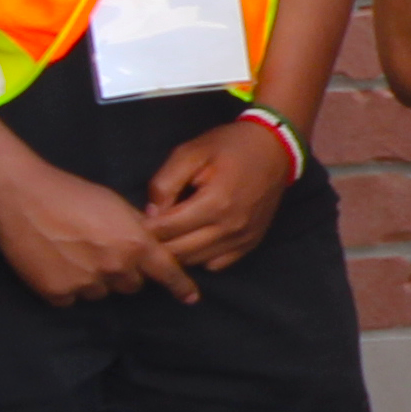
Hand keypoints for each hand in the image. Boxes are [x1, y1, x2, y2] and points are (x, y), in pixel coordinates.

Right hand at [0, 142, 201, 306]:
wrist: (22, 197)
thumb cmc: (70, 193)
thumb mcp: (115, 203)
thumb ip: (136, 227)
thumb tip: (149, 241)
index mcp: (135, 245)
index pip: (167, 273)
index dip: (181, 287)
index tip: (191, 298)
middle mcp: (115, 269)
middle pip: (131, 284)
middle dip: (123, 271)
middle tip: (101, 249)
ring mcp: (86, 284)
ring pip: (101, 292)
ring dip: (94, 279)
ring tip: (73, 253)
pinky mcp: (57, 294)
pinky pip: (72, 299)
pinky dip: (67, 285)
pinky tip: (54, 264)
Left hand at [142, 113, 297, 273]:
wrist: (274, 149)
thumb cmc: (229, 146)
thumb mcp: (191, 152)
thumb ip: (165, 182)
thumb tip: (151, 214)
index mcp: (215, 203)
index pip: (167, 230)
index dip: (146, 227)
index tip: (136, 219)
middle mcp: (230, 228)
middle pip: (179, 252)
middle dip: (158, 243)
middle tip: (147, 229)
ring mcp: (242, 239)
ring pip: (195, 262)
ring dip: (177, 252)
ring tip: (167, 235)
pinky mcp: (249, 244)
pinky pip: (215, 265)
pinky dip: (199, 257)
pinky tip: (192, 239)